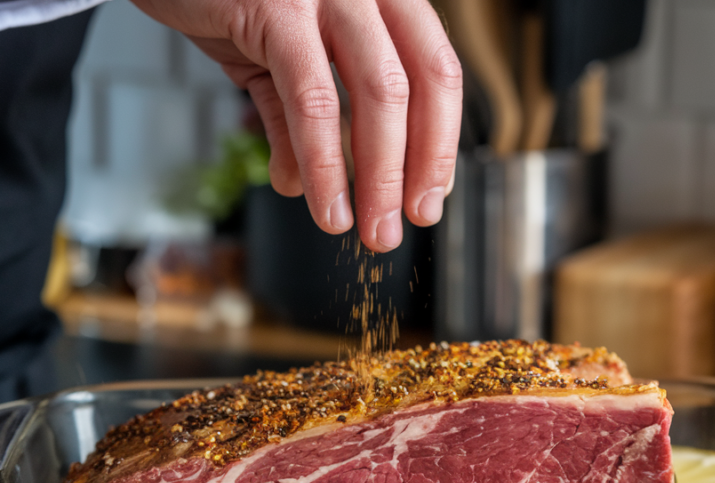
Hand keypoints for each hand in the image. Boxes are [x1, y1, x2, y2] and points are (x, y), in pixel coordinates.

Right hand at [129, 0, 461, 252]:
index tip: (427, 199)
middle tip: (395, 228)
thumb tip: (301, 184)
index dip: (438, 143)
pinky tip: (322, 203)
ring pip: (377, 95)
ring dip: (376, 177)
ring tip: (366, 229)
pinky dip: (323, 163)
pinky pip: (313, 101)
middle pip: (419, 86)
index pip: (436, 73)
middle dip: (413, 171)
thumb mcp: (276, 51)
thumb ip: (293, 116)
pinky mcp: (280, 8)